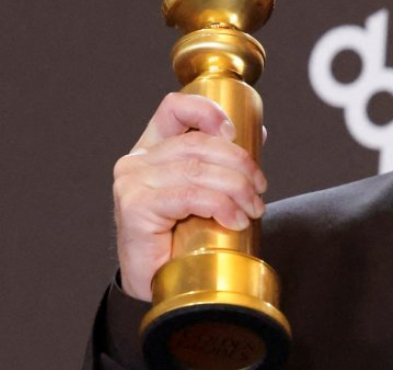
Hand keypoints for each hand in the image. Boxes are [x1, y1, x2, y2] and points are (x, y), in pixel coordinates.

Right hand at [113, 92, 267, 300]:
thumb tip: (258, 134)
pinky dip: (220, 205)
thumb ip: (225, 162)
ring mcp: (132, 183)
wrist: (161, 283)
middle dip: (240, 163)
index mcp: (153, 148)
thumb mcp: (209, 190)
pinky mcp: (135, 207)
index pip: (174, 108)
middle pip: (198, 143)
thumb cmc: (184, 236)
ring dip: (236, 187)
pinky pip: (189, 195)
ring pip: (197, 170)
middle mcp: (137, 161)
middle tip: (259, 189)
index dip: (208, 111)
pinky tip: (235, 220)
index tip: (236, 133)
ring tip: (253, 209)